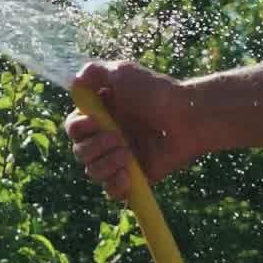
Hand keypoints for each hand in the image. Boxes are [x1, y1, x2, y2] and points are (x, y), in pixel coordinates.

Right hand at [63, 61, 200, 199]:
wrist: (189, 116)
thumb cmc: (157, 92)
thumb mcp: (123, 72)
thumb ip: (94, 71)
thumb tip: (73, 81)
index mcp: (99, 116)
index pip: (73, 128)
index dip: (78, 128)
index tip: (95, 122)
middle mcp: (106, 138)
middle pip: (79, 151)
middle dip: (93, 147)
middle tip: (118, 137)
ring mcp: (119, 158)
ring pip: (92, 171)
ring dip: (104, 164)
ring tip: (127, 154)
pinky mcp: (135, 178)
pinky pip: (112, 191)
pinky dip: (114, 186)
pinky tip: (127, 176)